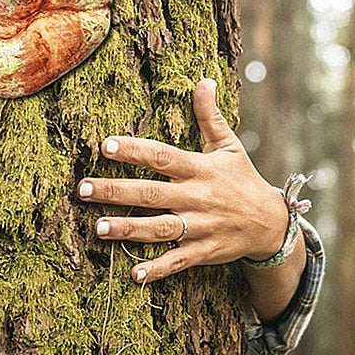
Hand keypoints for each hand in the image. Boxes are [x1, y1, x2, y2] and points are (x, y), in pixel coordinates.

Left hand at [77, 78, 288, 283]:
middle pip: (150, 194)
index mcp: (198, 169)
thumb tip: (205, 80)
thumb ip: (209, 115)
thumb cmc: (241, 178)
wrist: (271, 224)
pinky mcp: (202, 251)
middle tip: (84, 189)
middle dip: (116, 192)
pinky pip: (177, 261)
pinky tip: (133, 273)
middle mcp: (196, 197)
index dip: (135, 150)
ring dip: (128, 230)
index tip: (106, 144)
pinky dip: (157, 269)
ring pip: (159, 229)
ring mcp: (199, 227)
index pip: (162, 156)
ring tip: (98, 228)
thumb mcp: (228, 145)